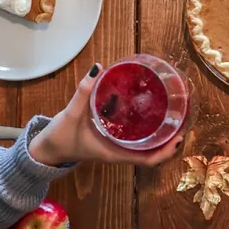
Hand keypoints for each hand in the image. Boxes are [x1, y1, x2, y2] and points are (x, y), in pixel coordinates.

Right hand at [28, 64, 182, 166]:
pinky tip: (149, 112)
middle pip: (153, 153)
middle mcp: (119, 152)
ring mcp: (117, 148)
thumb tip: (98, 68)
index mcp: (114, 153)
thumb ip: (84, 91)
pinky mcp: (112, 141)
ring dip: (160, 135)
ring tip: (173, 115)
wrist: (46, 150)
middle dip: (170, 141)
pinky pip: (135, 138)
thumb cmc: (60, 137)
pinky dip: (146, 129)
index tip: (179, 137)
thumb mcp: (71, 114)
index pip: (148, 160)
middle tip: (182, 120)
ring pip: (146, 146)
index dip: (167, 152)